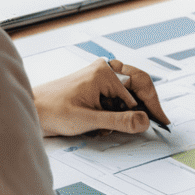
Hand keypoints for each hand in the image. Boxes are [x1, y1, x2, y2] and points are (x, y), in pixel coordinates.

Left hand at [32, 58, 166, 137]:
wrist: (32, 110)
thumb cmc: (52, 111)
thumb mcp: (88, 119)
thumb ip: (119, 121)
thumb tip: (144, 121)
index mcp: (104, 73)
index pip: (139, 90)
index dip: (152, 108)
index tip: (161, 122)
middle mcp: (104, 70)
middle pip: (138, 85)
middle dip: (143, 106)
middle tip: (156, 121)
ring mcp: (100, 76)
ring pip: (128, 92)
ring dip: (126, 110)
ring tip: (115, 125)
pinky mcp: (96, 85)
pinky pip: (117, 96)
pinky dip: (116, 111)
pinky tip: (104, 123)